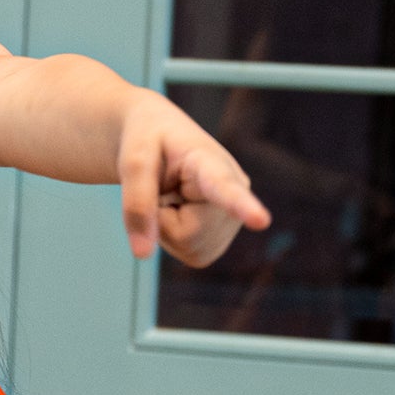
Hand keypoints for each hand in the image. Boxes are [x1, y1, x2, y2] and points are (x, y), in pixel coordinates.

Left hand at [116, 92, 270, 266]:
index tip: (262, 221)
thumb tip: (143, 254)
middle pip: (188, 234)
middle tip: (164, 188)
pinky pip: (190, 254)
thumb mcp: (132, 161)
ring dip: (167, 229)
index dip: (243, 206)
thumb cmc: (148, 143)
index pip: (226, 187)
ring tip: (172, 196)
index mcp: (211, 160)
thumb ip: (136, 204)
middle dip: (162, 219)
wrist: (159, 139)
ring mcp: (234, 215)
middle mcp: (236, 187)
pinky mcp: (222, 235)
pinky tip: (178, 212)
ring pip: (190, 247)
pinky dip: (173, 239)